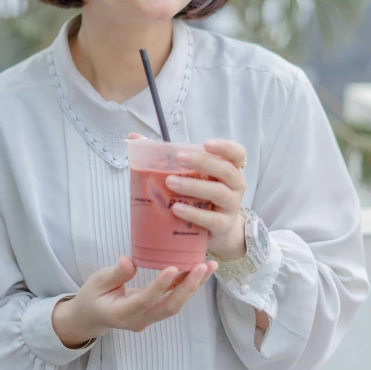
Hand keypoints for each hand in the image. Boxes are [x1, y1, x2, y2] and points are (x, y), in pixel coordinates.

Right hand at [52, 255, 217, 347]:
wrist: (91, 318)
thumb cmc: (92, 297)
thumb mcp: (97, 282)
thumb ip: (115, 274)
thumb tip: (129, 261)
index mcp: (121, 313)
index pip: (145, 300)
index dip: (160, 286)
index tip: (173, 268)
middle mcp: (139, 320)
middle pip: (168, 307)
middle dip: (188, 287)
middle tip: (202, 266)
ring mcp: (149, 319)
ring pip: (175, 305)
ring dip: (193, 286)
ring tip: (209, 266)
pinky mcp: (155, 312)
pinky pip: (173, 300)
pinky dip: (187, 286)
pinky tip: (199, 271)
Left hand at [127, 133, 246, 261]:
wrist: (216, 231)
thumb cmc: (201, 196)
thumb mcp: (192, 176)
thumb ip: (167, 156)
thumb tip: (134, 138)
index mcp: (230, 169)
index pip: (237, 153)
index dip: (225, 147)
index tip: (206, 143)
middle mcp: (236, 185)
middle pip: (226, 170)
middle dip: (202, 162)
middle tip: (178, 158)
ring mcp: (231, 207)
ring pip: (218, 193)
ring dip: (193, 186)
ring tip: (170, 182)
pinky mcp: (223, 226)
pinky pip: (210, 219)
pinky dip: (193, 213)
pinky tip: (176, 208)